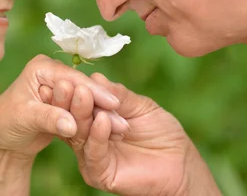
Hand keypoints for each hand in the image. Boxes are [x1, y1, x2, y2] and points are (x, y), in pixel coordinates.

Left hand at [0, 55, 128, 159]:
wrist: (2, 138)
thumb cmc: (6, 123)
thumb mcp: (25, 118)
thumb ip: (49, 118)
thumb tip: (71, 125)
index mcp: (42, 67)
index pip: (72, 78)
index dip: (93, 92)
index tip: (113, 105)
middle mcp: (54, 72)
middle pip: (84, 88)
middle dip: (103, 106)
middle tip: (123, 123)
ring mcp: (62, 87)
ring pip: (88, 100)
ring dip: (105, 115)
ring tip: (123, 130)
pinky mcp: (67, 102)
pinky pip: (86, 111)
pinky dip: (98, 122)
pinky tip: (114, 133)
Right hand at [48, 73, 220, 195]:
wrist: (180, 162)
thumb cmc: (160, 132)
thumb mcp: (139, 106)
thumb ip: (118, 95)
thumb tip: (95, 77)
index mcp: (92, 118)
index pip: (76, 102)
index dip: (71, 87)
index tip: (67, 74)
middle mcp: (86, 137)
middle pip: (71, 117)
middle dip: (69, 99)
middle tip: (66, 83)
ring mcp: (90, 156)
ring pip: (78, 134)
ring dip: (80, 112)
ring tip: (83, 94)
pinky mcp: (99, 173)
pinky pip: (94, 153)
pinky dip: (96, 135)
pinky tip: (102, 119)